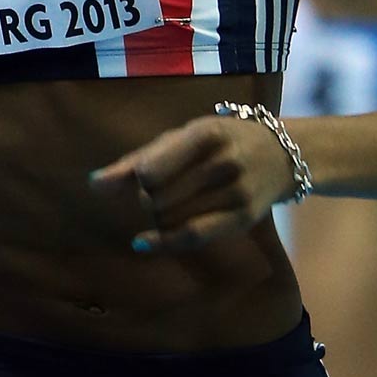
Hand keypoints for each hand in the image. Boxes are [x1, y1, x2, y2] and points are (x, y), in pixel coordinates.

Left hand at [89, 109, 296, 254]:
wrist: (282, 155)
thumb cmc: (219, 142)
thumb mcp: (182, 139)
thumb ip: (136, 161)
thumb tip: (94, 185)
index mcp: (206, 133)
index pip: (152, 170)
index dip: (141, 179)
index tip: (147, 176)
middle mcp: (224, 162)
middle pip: (159, 198)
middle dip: (149, 199)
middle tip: (162, 191)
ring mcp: (236, 191)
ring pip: (172, 218)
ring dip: (159, 217)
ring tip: (172, 203)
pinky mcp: (242, 218)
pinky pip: (192, 237)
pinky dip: (162, 242)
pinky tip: (141, 242)